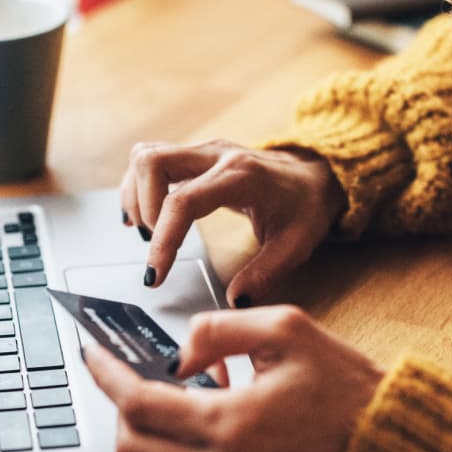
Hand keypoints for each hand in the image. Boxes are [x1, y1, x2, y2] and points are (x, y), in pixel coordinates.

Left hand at [84, 306, 383, 451]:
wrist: (389, 443)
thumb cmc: (345, 385)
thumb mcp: (286, 329)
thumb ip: (218, 330)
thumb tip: (178, 355)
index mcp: (231, 423)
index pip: (139, 405)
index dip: (107, 376)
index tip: (91, 353)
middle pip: (133, 446)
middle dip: (119, 406)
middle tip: (125, 371)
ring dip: (154, 423)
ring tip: (184, 383)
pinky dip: (186, 438)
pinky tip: (214, 406)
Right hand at [121, 140, 346, 306]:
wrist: (315, 175)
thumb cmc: (305, 207)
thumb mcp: (296, 246)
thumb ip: (265, 274)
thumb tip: (235, 301)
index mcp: (241, 177)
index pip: (183, 201)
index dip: (163, 240)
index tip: (155, 274)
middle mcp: (216, 155)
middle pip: (153, 162)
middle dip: (142, 208)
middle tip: (154, 244)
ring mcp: (203, 151)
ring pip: (146, 156)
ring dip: (136, 195)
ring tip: (149, 231)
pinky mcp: (194, 155)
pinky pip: (151, 160)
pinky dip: (138, 187)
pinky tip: (144, 216)